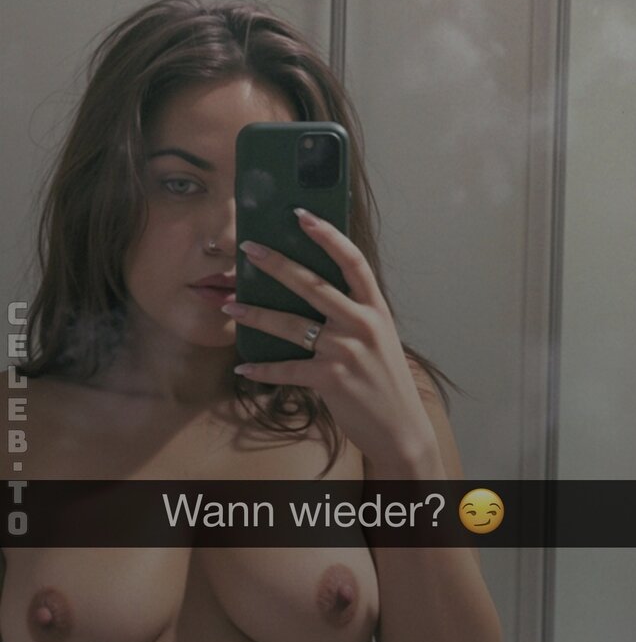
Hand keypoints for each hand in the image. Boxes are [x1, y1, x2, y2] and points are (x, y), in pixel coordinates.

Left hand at [224, 209, 439, 470]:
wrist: (400, 427)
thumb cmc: (384, 380)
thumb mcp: (377, 338)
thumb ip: (351, 314)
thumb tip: (310, 292)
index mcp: (375, 308)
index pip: (352, 261)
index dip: (328, 235)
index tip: (302, 215)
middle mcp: (362, 324)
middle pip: (313, 285)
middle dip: (277, 264)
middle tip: (249, 248)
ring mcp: (346, 351)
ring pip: (291, 325)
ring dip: (255, 314)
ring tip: (229, 304)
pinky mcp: (330, 379)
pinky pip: (287, 369)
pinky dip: (262, 369)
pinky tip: (243, 367)